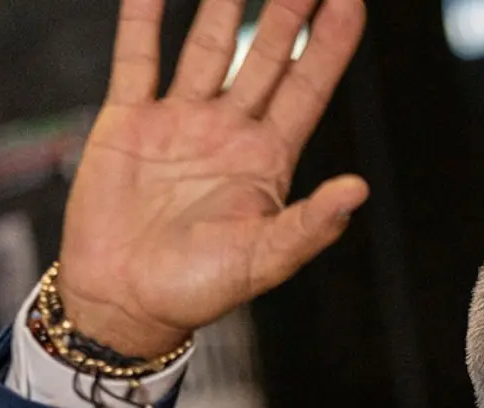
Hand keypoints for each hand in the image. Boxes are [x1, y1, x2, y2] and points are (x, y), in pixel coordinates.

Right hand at [58, 0, 368, 356]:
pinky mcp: (128, 121)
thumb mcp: (265, 259)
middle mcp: (229, 132)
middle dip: (287, 10)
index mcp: (268, 160)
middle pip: (265, 55)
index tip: (349, 1)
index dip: (329, 44)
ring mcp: (180, 121)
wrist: (124, 301)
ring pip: (207, 46)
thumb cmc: (199, 289)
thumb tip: (359, 189)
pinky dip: (142, 19)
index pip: (307, 87)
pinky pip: (137, 58)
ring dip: (224, 4)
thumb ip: (311, 224)